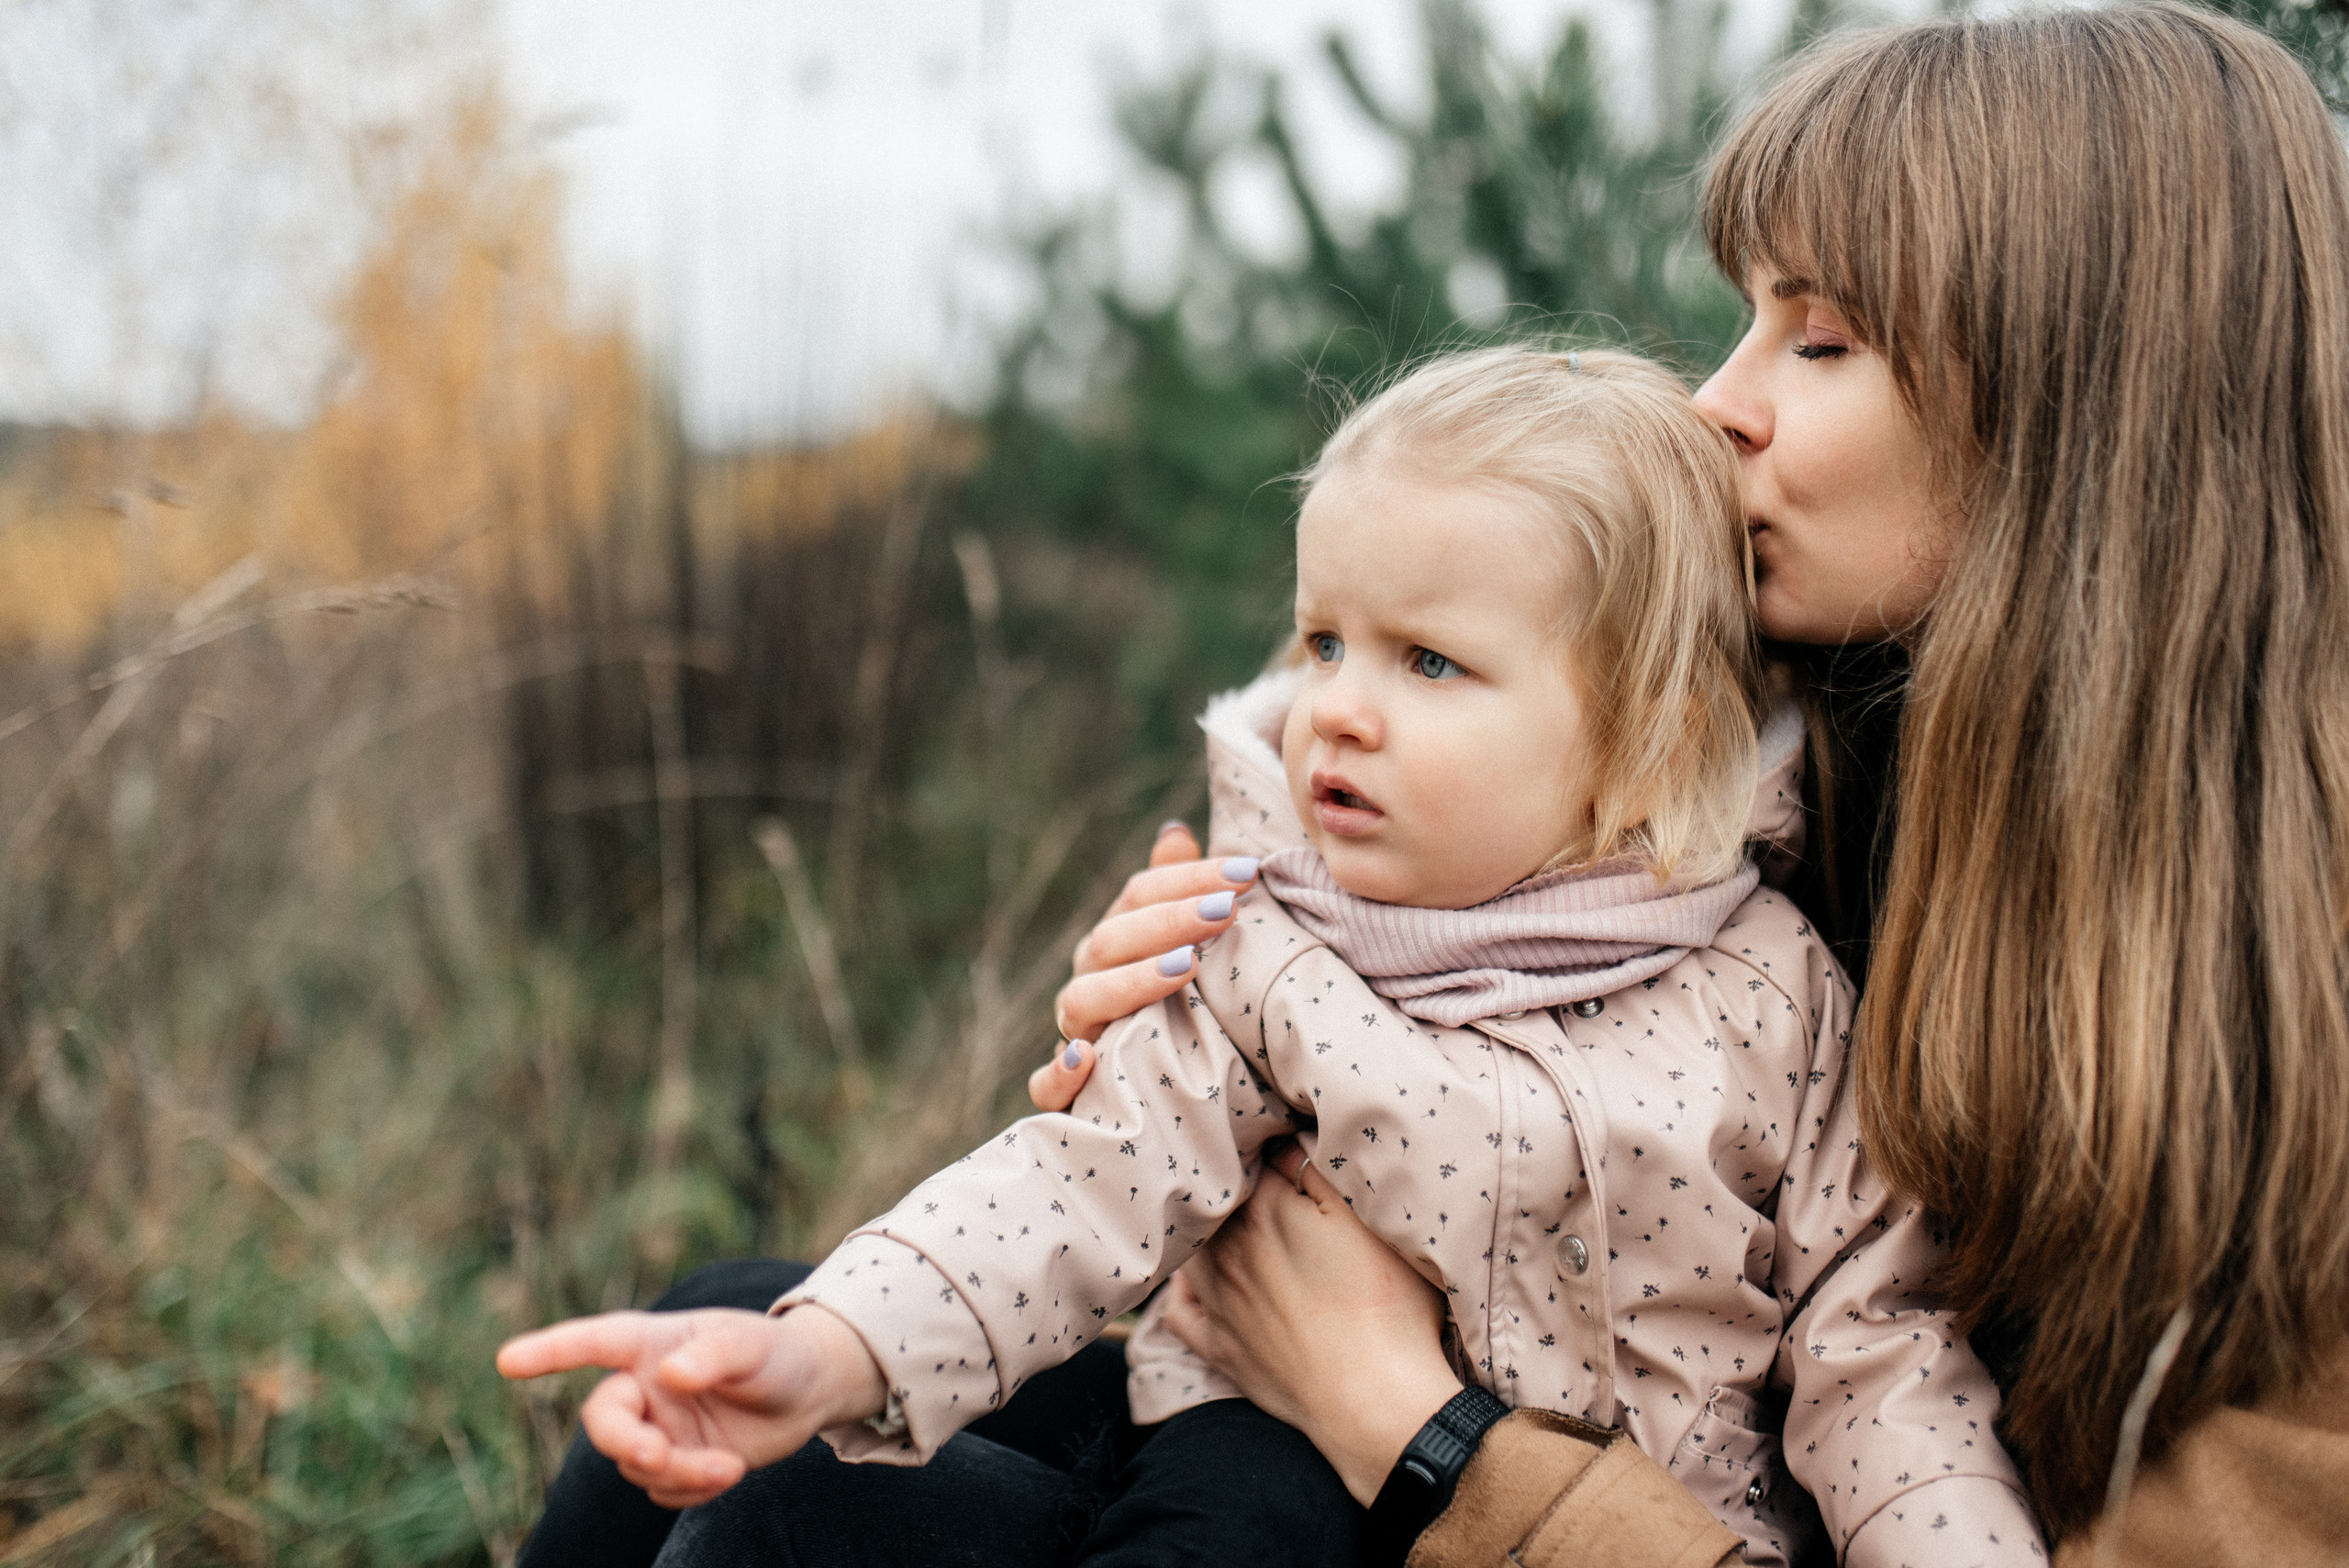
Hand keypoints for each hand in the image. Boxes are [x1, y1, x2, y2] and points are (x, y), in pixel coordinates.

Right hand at [496, 1306, 885, 1507]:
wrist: (807, 1392)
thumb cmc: (774, 1353)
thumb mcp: (753, 1345)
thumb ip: (713, 1355)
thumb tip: (670, 1374)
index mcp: (652, 1342)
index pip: (592, 1343)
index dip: (550, 1350)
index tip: (506, 1361)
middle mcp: (643, 1385)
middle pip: (604, 1421)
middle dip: (625, 1443)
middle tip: (659, 1455)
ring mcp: (655, 1426)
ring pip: (635, 1465)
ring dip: (677, 1472)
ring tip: (727, 1466)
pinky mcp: (673, 1462)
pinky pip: (661, 1489)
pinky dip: (689, 1490)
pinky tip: (727, 1473)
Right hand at [1030, 820, 1261, 1110]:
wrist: (1155, 1098)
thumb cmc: (1177, 1009)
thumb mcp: (1184, 951)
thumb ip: (1177, 893)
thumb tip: (1174, 832)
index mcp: (1116, 941)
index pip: (1141, 894)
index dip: (1188, 877)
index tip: (1247, 871)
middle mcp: (1090, 979)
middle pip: (1113, 939)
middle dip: (1171, 920)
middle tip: (1227, 910)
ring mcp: (1076, 1033)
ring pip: (1084, 1000)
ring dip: (1132, 982)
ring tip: (1185, 968)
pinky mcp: (1067, 1092)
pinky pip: (1046, 1086)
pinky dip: (1059, 1074)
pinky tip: (1087, 1059)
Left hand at [1160, 1140, 1461, 1504]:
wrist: (1374, 1402)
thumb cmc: (1386, 1306)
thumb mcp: (1367, 1221)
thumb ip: (1319, 1172)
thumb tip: (1282, 1140)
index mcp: (1267, 1210)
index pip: (1254, 1156)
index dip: (1266, 1142)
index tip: (1274, 1134)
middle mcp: (1230, 1249)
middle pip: (1216, 1200)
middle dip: (1228, 1182)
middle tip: (1244, 1169)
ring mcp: (1220, 1301)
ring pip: (1191, 1247)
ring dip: (1200, 1228)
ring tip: (1216, 1215)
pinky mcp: (1220, 1348)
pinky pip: (1180, 1312)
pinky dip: (1181, 1291)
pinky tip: (1193, 1283)